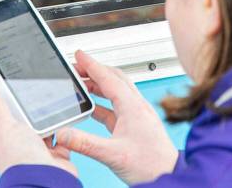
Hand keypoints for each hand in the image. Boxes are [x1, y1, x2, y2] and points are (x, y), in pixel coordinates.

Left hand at [0, 83, 77, 176]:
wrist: (44, 180)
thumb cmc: (19, 160)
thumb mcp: (4, 125)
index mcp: (3, 140)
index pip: (6, 116)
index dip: (11, 103)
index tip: (17, 89)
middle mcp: (21, 147)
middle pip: (29, 120)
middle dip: (34, 112)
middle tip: (38, 100)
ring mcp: (39, 152)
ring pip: (47, 128)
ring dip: (51, 122)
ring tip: (52, 116)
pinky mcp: (56, 156)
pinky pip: (62, 138)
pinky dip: (64, 134)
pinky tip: (62, 129)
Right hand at [55, 50, 177, 184]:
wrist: (168, 176)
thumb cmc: (151, 165)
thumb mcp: (112, 154)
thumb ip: (84, 143)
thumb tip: (63, 134)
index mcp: (132, 107)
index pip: (108, 78)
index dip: (91, 65)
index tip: (79, 55)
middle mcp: (136, 107)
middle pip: (114, 79)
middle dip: (95, 70)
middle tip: (77, 67)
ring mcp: (137, 115)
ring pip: (116, 91)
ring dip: (99, 85)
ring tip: (81, 84)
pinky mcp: (135, 125)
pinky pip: (116, 107)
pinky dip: (102, 103)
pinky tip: (92, 108)